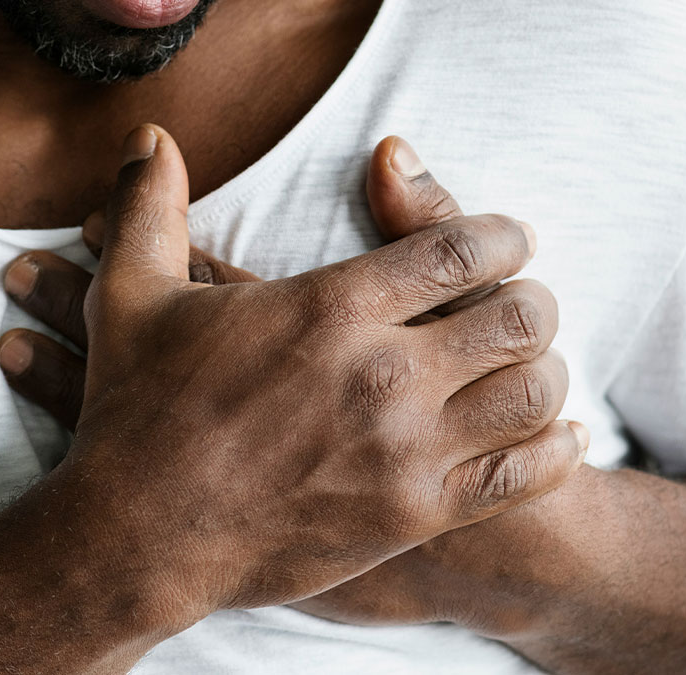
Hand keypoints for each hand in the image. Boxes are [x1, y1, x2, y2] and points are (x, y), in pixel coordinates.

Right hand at [0, 125, 585, 624]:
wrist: (137, 539)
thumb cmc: (135, 414)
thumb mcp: (129, 294)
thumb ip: (150, 205)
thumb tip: (148, 136)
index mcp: (330, 307)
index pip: (461, 250)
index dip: (504, 235)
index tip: (511, 238)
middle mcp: (383, 374)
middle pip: (520, 316)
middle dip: (531, 299)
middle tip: (517, 303)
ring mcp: (404, 451)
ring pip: (535, 393)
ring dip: (544, 370)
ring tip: (526, 366)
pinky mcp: (413, 516)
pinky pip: (524, 476)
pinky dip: (555, 449)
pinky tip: (553, 435)